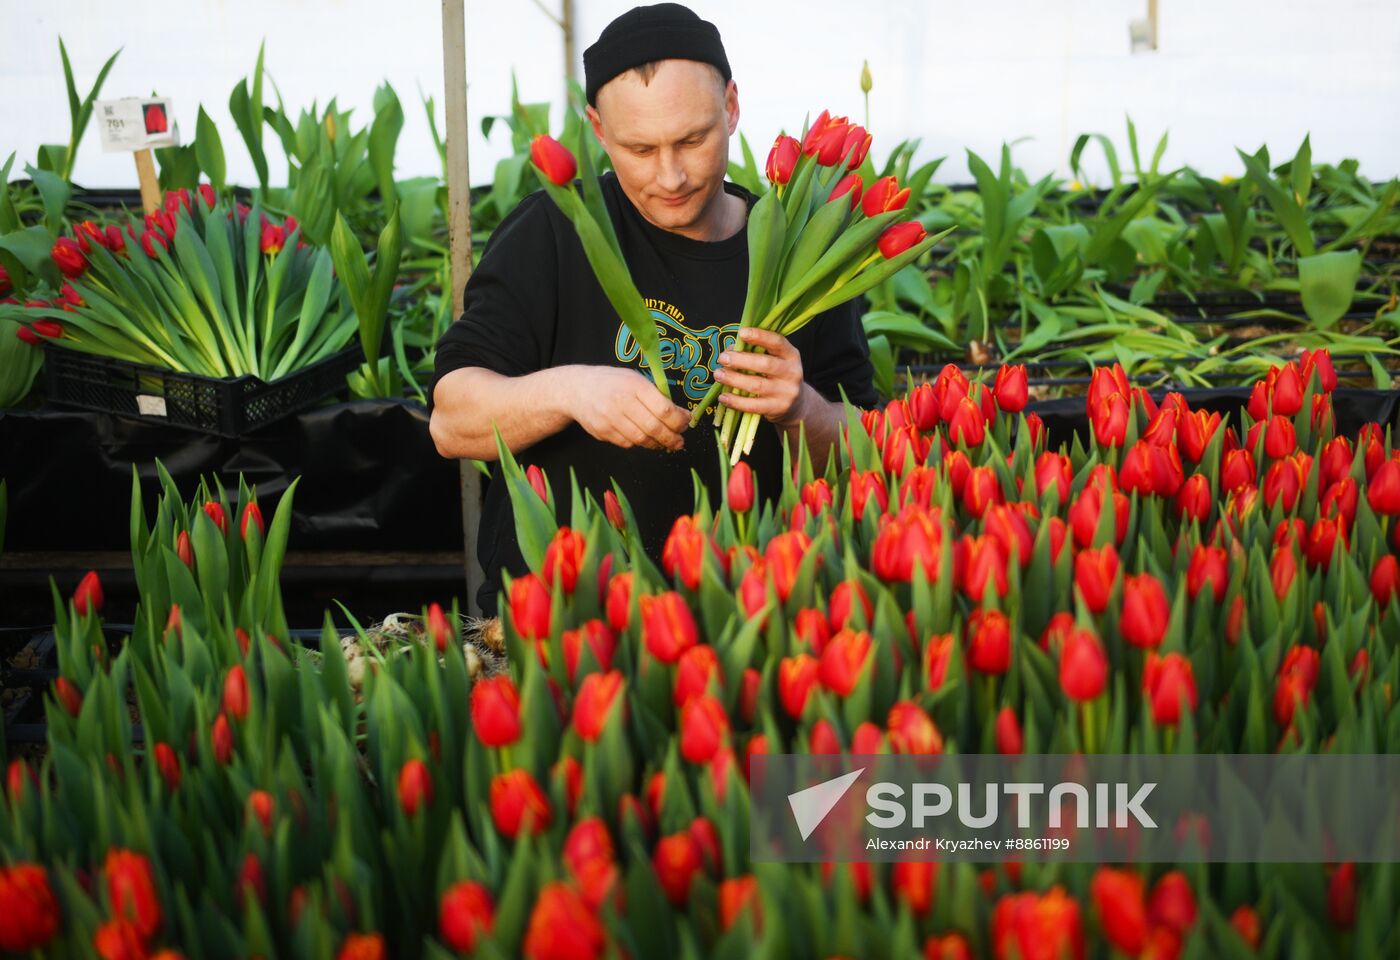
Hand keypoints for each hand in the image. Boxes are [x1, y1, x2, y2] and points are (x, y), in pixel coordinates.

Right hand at [566, 365, 689, 451]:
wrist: (577, 389)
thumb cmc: (612, 383)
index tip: (685, 423)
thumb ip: (656, 396)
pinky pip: (627, 444)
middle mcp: (621, 401)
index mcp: (634, 385)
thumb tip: (681, 416)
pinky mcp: (602, 431)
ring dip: (657, 444)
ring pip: (641, 439)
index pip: (664, 409)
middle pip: (654, 428)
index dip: (678, 421)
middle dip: (671, 438)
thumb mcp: (635, 379)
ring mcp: (610, 418)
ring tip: (665, 443)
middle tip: (680, 442)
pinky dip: (639, 443)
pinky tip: (644, 438)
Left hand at [714, 327, 805, 425]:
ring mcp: (786, 392)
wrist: (796, 405)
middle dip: (741, 360)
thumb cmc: (777, 377)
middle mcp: (792, 373)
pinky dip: (735, 401)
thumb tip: (729, 351)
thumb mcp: (774, 361)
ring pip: (756, 385)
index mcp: (791, 355)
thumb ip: (755, 352)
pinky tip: (723, 397)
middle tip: (722, 358)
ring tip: (718, 375)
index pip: (777, 342)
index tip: (742, 333)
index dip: (760, 336)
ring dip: (734, 379)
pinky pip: (753, 405)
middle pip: (765, 364)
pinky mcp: (777, 409)